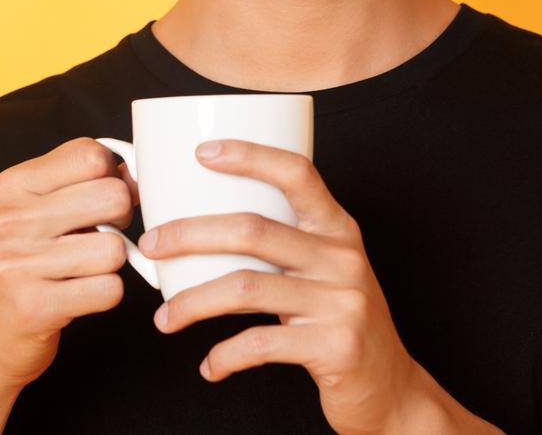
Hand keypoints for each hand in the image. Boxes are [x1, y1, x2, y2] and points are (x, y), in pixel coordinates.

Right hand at [0, 137, 138, 391]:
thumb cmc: (19, 267)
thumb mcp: (34, 211)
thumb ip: (80, 184)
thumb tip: (134, 175)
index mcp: (13, 185)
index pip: (90, 154)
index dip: (111, 176)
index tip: (101, 200)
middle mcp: (11, 220)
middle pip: (112, 196)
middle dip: (121, 218)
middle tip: (101, 235)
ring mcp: (18, 264)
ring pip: (115, 248)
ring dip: (111, 264)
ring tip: (83, 270)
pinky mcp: (34, 307)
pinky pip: (110, 289)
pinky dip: (106, 295)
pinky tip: (80, 296)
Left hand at [137, 139, 444, 434]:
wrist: (391, 388)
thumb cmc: (339, 322)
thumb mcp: (324, 273)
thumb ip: (284, 247)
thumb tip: (200, 226)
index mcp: (337, 229)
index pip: (297, 174)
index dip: (250, 156)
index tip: (203, 152)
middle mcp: (342, 257)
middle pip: (252, 229)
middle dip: (190, 234)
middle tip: (150, 245)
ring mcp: (342, 301)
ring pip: (245, 288)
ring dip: (192, 303)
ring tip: (165, 319)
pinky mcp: (335, 346)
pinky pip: (260, 344)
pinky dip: (224, 357)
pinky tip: (209, 366)